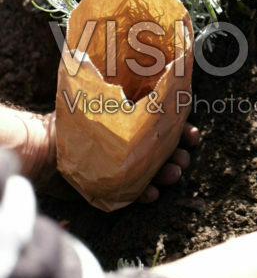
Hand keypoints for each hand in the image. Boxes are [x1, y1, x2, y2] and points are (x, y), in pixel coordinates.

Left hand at [0, 105, 198, 202]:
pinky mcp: (114, 184)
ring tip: (173, 173)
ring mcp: (124, 164)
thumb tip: (154, 83)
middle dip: (178, 153)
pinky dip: (145, 193)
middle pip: (164, 148)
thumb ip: (128, 97)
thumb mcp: (102, 102)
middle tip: (183, 157)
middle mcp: (131, 143)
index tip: (192, 134)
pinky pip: (135, 191)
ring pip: (155, 170)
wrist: (44, 151)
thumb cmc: (72, 123)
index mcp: (132, 122)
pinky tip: (151, 194)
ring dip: (167, 173)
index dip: (181, 129)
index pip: (164, 124)